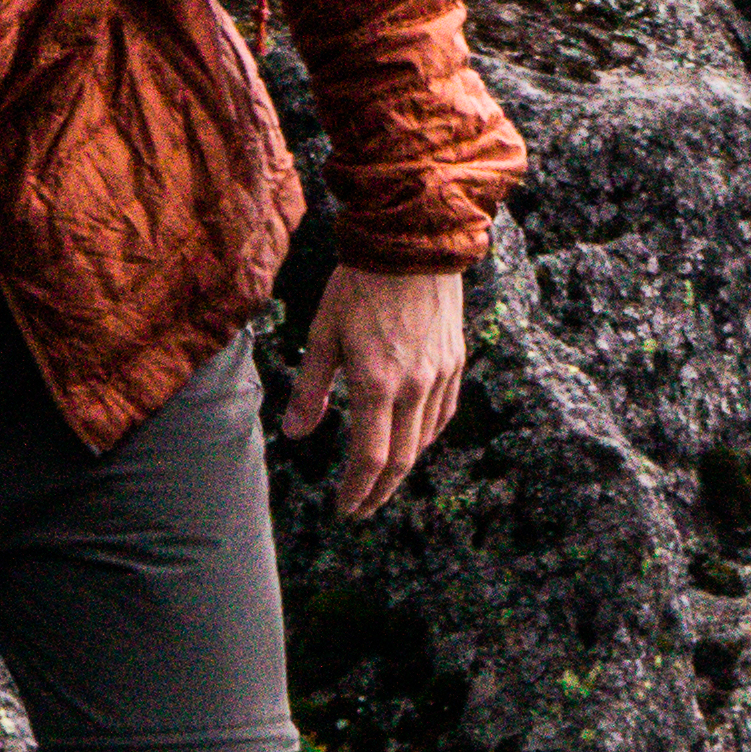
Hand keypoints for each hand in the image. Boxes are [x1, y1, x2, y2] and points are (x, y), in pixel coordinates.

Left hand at [281, 261, 471, 513]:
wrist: (412, 242)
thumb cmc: (359, 285)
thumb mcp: (324, 335)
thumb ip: (311, 389)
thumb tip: (295, 434)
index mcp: (377, 384)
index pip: (370, 457)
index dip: (358, 490)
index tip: (345, 509)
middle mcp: (414, 386)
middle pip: (402, 459)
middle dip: (380, 490)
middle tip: (362, 507)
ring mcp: (440, 375)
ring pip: (425, 439)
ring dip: (403, 466)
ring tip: (382, 478)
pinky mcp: (455, 360)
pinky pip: (444, 412)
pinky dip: (427, 435)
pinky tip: (414, 439)